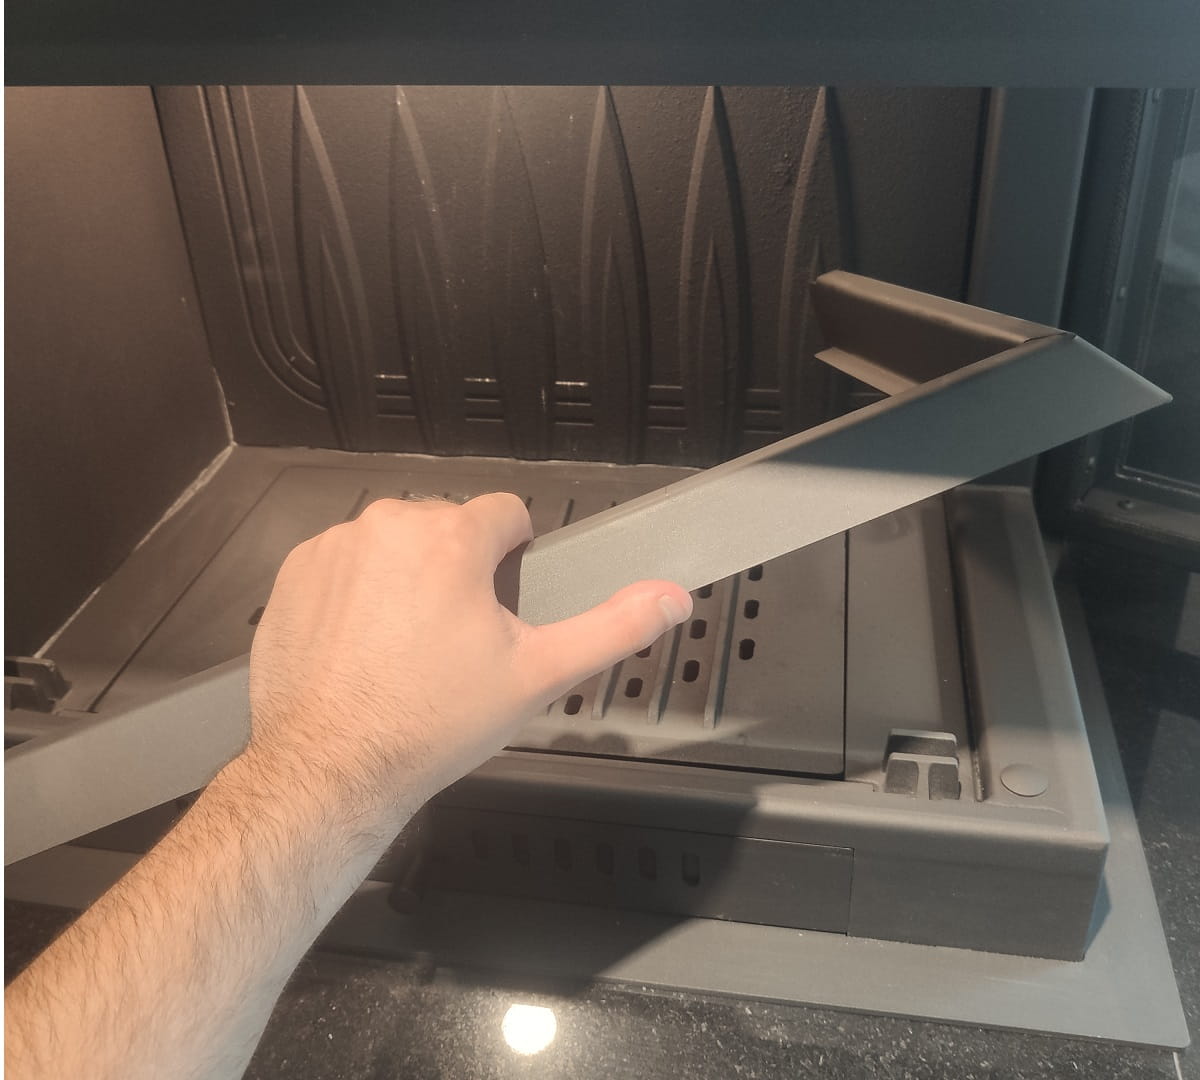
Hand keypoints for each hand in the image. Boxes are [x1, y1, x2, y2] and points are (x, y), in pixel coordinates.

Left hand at [242, 494, 691, 826]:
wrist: (330, 768)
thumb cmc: (430, 723)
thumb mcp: (538, 675)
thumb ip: (612, 626)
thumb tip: (670, 597)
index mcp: (453, 540)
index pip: (505, 511)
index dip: (513, 556)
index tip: (500, 601)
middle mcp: (390, 527)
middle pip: (448, 527)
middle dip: (458, 569)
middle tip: (454, 639)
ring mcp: (336, 547)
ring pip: (396, 543)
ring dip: (406, 577)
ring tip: (405, 646)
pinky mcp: (296, 572)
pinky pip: (345, 562)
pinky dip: (357, 592)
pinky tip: (364, 646)